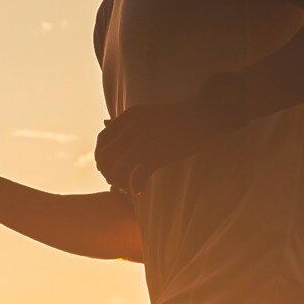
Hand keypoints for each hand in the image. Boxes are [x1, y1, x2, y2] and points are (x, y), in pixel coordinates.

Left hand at [93, 99, 215, 189]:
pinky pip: (136, 177)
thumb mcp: (145, 113)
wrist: (203, 114)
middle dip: (107, 173)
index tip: (106, 168)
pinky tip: (139, 190)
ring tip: (126, 188)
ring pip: (117, 170)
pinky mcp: (158, 154)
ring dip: (119, 183)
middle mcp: (132, 129)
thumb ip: (125, 121)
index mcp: (128, 118)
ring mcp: (144, 141)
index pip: (102, 141)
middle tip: (116, 182)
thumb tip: (104, 123)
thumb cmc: (175, 117)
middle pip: (106, 158)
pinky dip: (134, 187)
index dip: (100, 158)